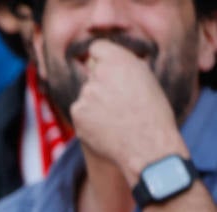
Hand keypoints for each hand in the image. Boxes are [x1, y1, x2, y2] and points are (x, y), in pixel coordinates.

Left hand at [70, 39, 187, 179]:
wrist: (146, 144)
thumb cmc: (153, 113)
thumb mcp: (146, 79)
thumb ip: (125, 67)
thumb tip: (108, 62)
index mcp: (119, 60)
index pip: (97, 47)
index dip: (100, 57)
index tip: (103, 64)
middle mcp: (99, 74)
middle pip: (91, 73)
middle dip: (101, 83)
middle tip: (119, 101)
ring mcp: (85, 94)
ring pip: (87, 94)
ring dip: (95, 102)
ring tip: (116, 117)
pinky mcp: (77, 112)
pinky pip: (81, 111)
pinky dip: (89, 118)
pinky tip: (106, 127)